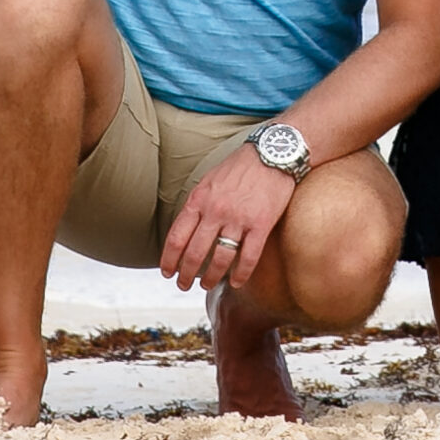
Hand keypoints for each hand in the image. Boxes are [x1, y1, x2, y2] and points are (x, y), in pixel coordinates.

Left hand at [159, 146, 297, 292]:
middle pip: (195, 252)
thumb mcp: (209, 180)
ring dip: (211, 277)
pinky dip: (241, 274)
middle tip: (183, 286)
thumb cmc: (240, 167)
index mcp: (199, 200)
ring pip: (220, 258)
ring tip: (206, 286)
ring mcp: (239, 218)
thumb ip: (197, 204)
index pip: (177, 237)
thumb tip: (185, 228)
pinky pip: (249, 256)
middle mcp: (216, 211)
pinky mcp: (262, 224)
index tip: (167, 272)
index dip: (169, 259)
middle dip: (185, 274)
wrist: (272, 153)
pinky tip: (236, 283)